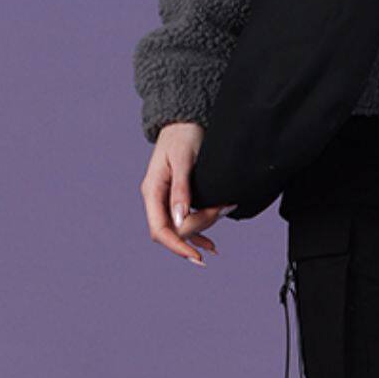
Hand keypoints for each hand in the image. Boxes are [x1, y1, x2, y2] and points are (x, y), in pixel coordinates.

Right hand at [140, 122, 233, 265]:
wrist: (185, 120)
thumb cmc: (184, 135)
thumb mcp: (184, 160)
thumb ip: (181, 189)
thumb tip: (180, 219)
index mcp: (152, 190)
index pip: (159, 230)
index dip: (177, 246)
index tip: (197, 257)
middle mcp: (156, 198)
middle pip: (174, 230)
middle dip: (200, 226)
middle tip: (224, 208)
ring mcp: (166, 199)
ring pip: (182, 228)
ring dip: (204, 227)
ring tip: (226, 209)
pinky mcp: (178, 198)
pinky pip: (187, 223)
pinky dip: (201, 232)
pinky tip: (212, 246)